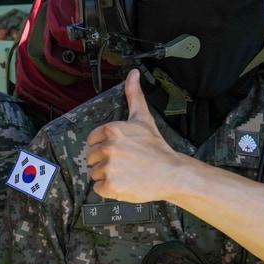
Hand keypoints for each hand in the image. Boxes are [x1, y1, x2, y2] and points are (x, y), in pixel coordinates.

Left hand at [84, 70, 181, 203]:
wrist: (173, 173)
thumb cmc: (156, 147)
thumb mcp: (143, 118)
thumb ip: (133, 95)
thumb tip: (132, 72)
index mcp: (111, 130)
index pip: (91, 141)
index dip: (103, 147)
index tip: (119, 150)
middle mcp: (107, 147)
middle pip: (91, 157)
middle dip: (104, 161)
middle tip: (125, 163)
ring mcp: (108, 167)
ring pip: (94, 173)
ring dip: (107, 176)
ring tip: (126, 173)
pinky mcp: (110, 186)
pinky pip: (98, 189)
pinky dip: (109, 190)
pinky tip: (124, 184)